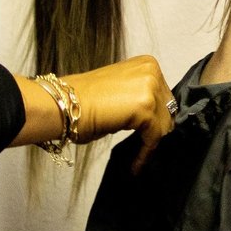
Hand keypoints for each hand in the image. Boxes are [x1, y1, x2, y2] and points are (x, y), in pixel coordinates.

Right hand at [63, 55, 177, 169]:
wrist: (63, 105)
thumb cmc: (81, 101)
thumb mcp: (119, 91)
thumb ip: (138, 97)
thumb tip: (151, 118)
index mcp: (146, 64)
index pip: (163, 96)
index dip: (156, 118)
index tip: (149, 136)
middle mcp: (152, 71)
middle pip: (167, 110)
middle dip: (156, 130)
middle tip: (142, 148)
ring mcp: (151, 88)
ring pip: (164, 125)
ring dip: (150, 143)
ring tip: (136, 159)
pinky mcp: (147, 108)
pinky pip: (155, 138)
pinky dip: (144, 154)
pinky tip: (134, 166)